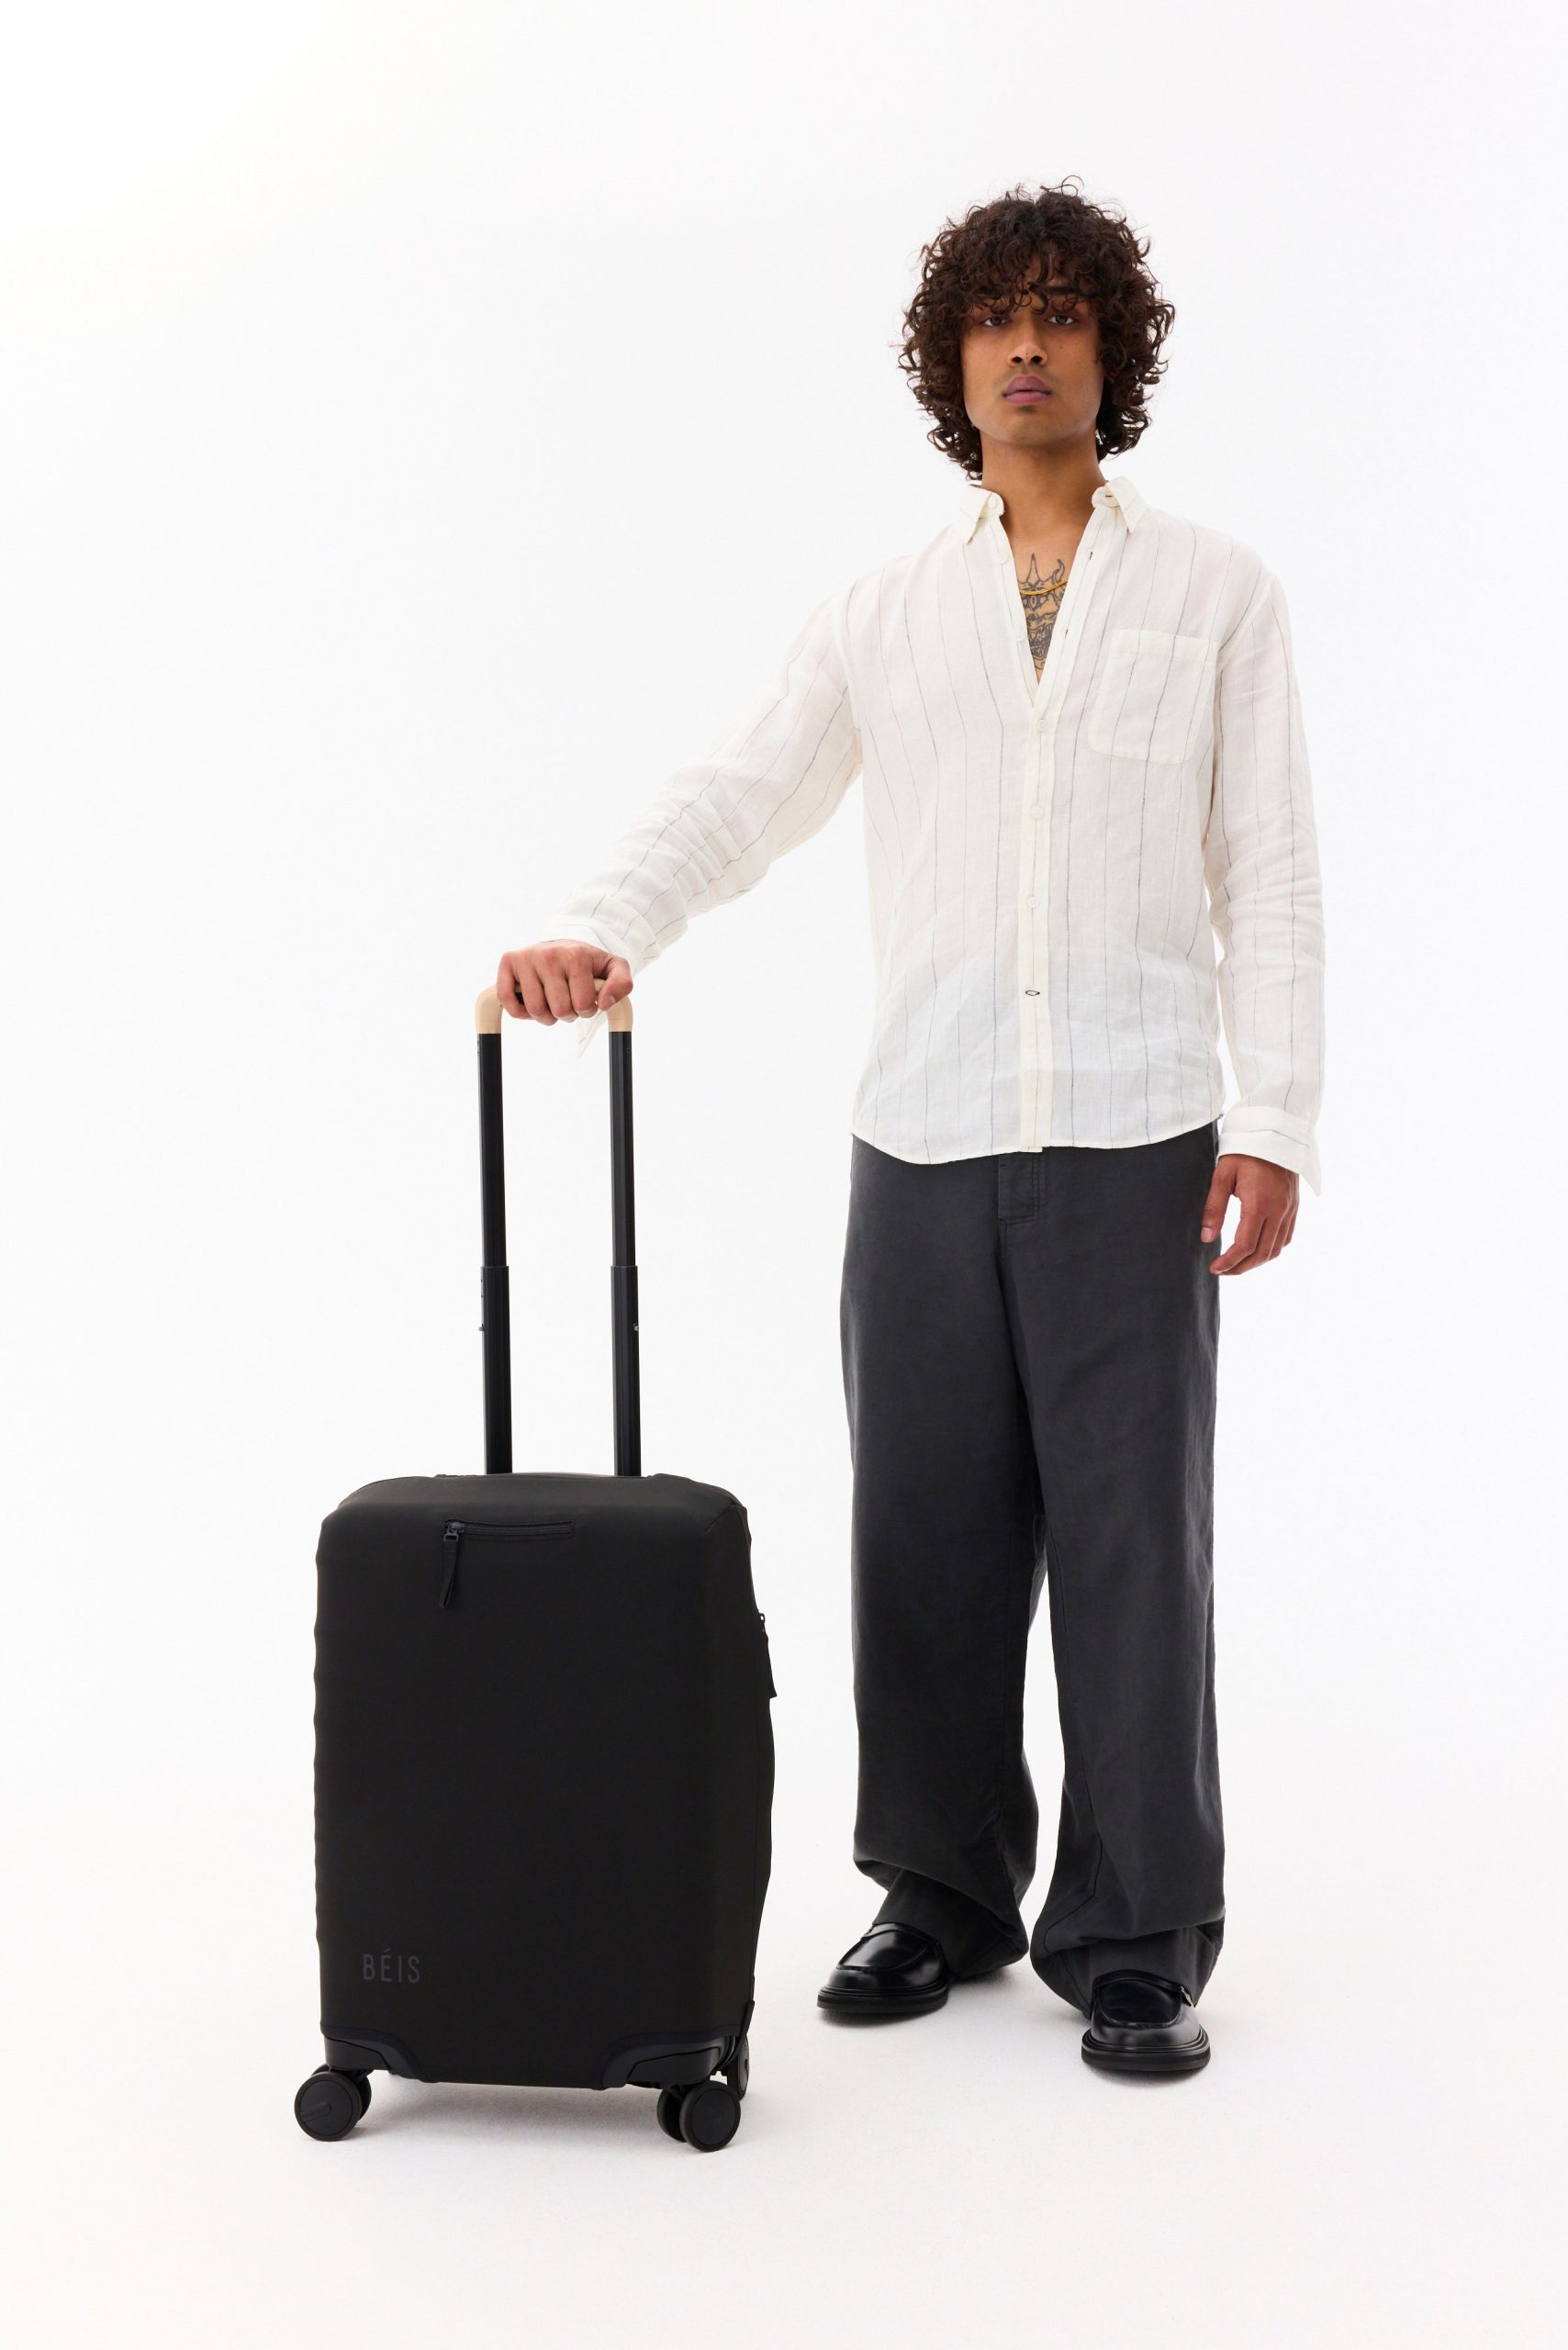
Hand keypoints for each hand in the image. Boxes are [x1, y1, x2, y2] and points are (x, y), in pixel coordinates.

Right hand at [496, 942, 633, 1023]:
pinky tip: (530, 1003)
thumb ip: (622, 984)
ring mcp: (526, 957)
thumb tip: (605, 1003)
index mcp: (576, 956)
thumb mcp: (613, 968)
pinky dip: (520, 1011)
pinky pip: (506, 1000)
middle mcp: (548, 954)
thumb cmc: (587, 962)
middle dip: (567, 1014)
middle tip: (568, 1000)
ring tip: (551, 1001)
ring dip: (545, 1016)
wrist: (563, 944)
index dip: (586, 1009)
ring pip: (535, 1010)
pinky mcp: (508, 962)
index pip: (582, 1005)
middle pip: (559, 1011)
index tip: (585, 998)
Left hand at [1199, 1154, 1298, 1274]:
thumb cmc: (1244, 1151)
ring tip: (1237, 1264)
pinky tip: (1258, 1249)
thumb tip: (1207, 1238)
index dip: (1229, 1262)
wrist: (1275, 1131)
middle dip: (1241, 1267)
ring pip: (1277, 1248)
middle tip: (1222, 1271)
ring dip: (1257, 1261)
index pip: (1245, 1246)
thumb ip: (1214, 1208)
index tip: (1214, 1268)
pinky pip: (1286, 1236)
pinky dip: (1272, 1249)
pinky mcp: (1294, 1206)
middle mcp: (1279, 1210)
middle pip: (1262, 1253)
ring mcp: (1289, 1209)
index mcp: (1259, 1204)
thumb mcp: (1222, 1175)